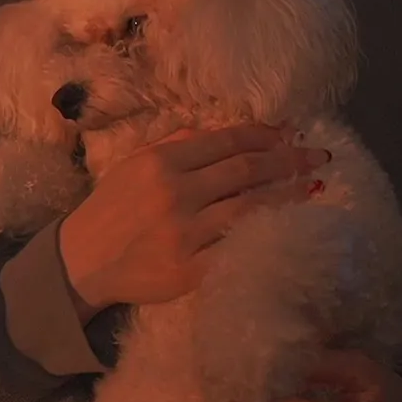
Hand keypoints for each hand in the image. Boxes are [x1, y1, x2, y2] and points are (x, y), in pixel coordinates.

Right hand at [59, 124, 329, 311]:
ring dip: (288, 196)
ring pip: (250, 208)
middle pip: (246, 171)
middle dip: (289, 161)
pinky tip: (288, 227)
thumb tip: (217, 131)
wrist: (82, 262)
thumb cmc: (111, 208)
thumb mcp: (134, 164)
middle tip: (319, 157)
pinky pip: (238, 248)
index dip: (265, 136)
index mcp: (164, 162)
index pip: (227, 142)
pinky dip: (266, 236)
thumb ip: (176, 145)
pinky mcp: (191, 270)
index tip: (291, 134)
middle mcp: (177, 193)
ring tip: (314, 188)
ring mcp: (186, 234)